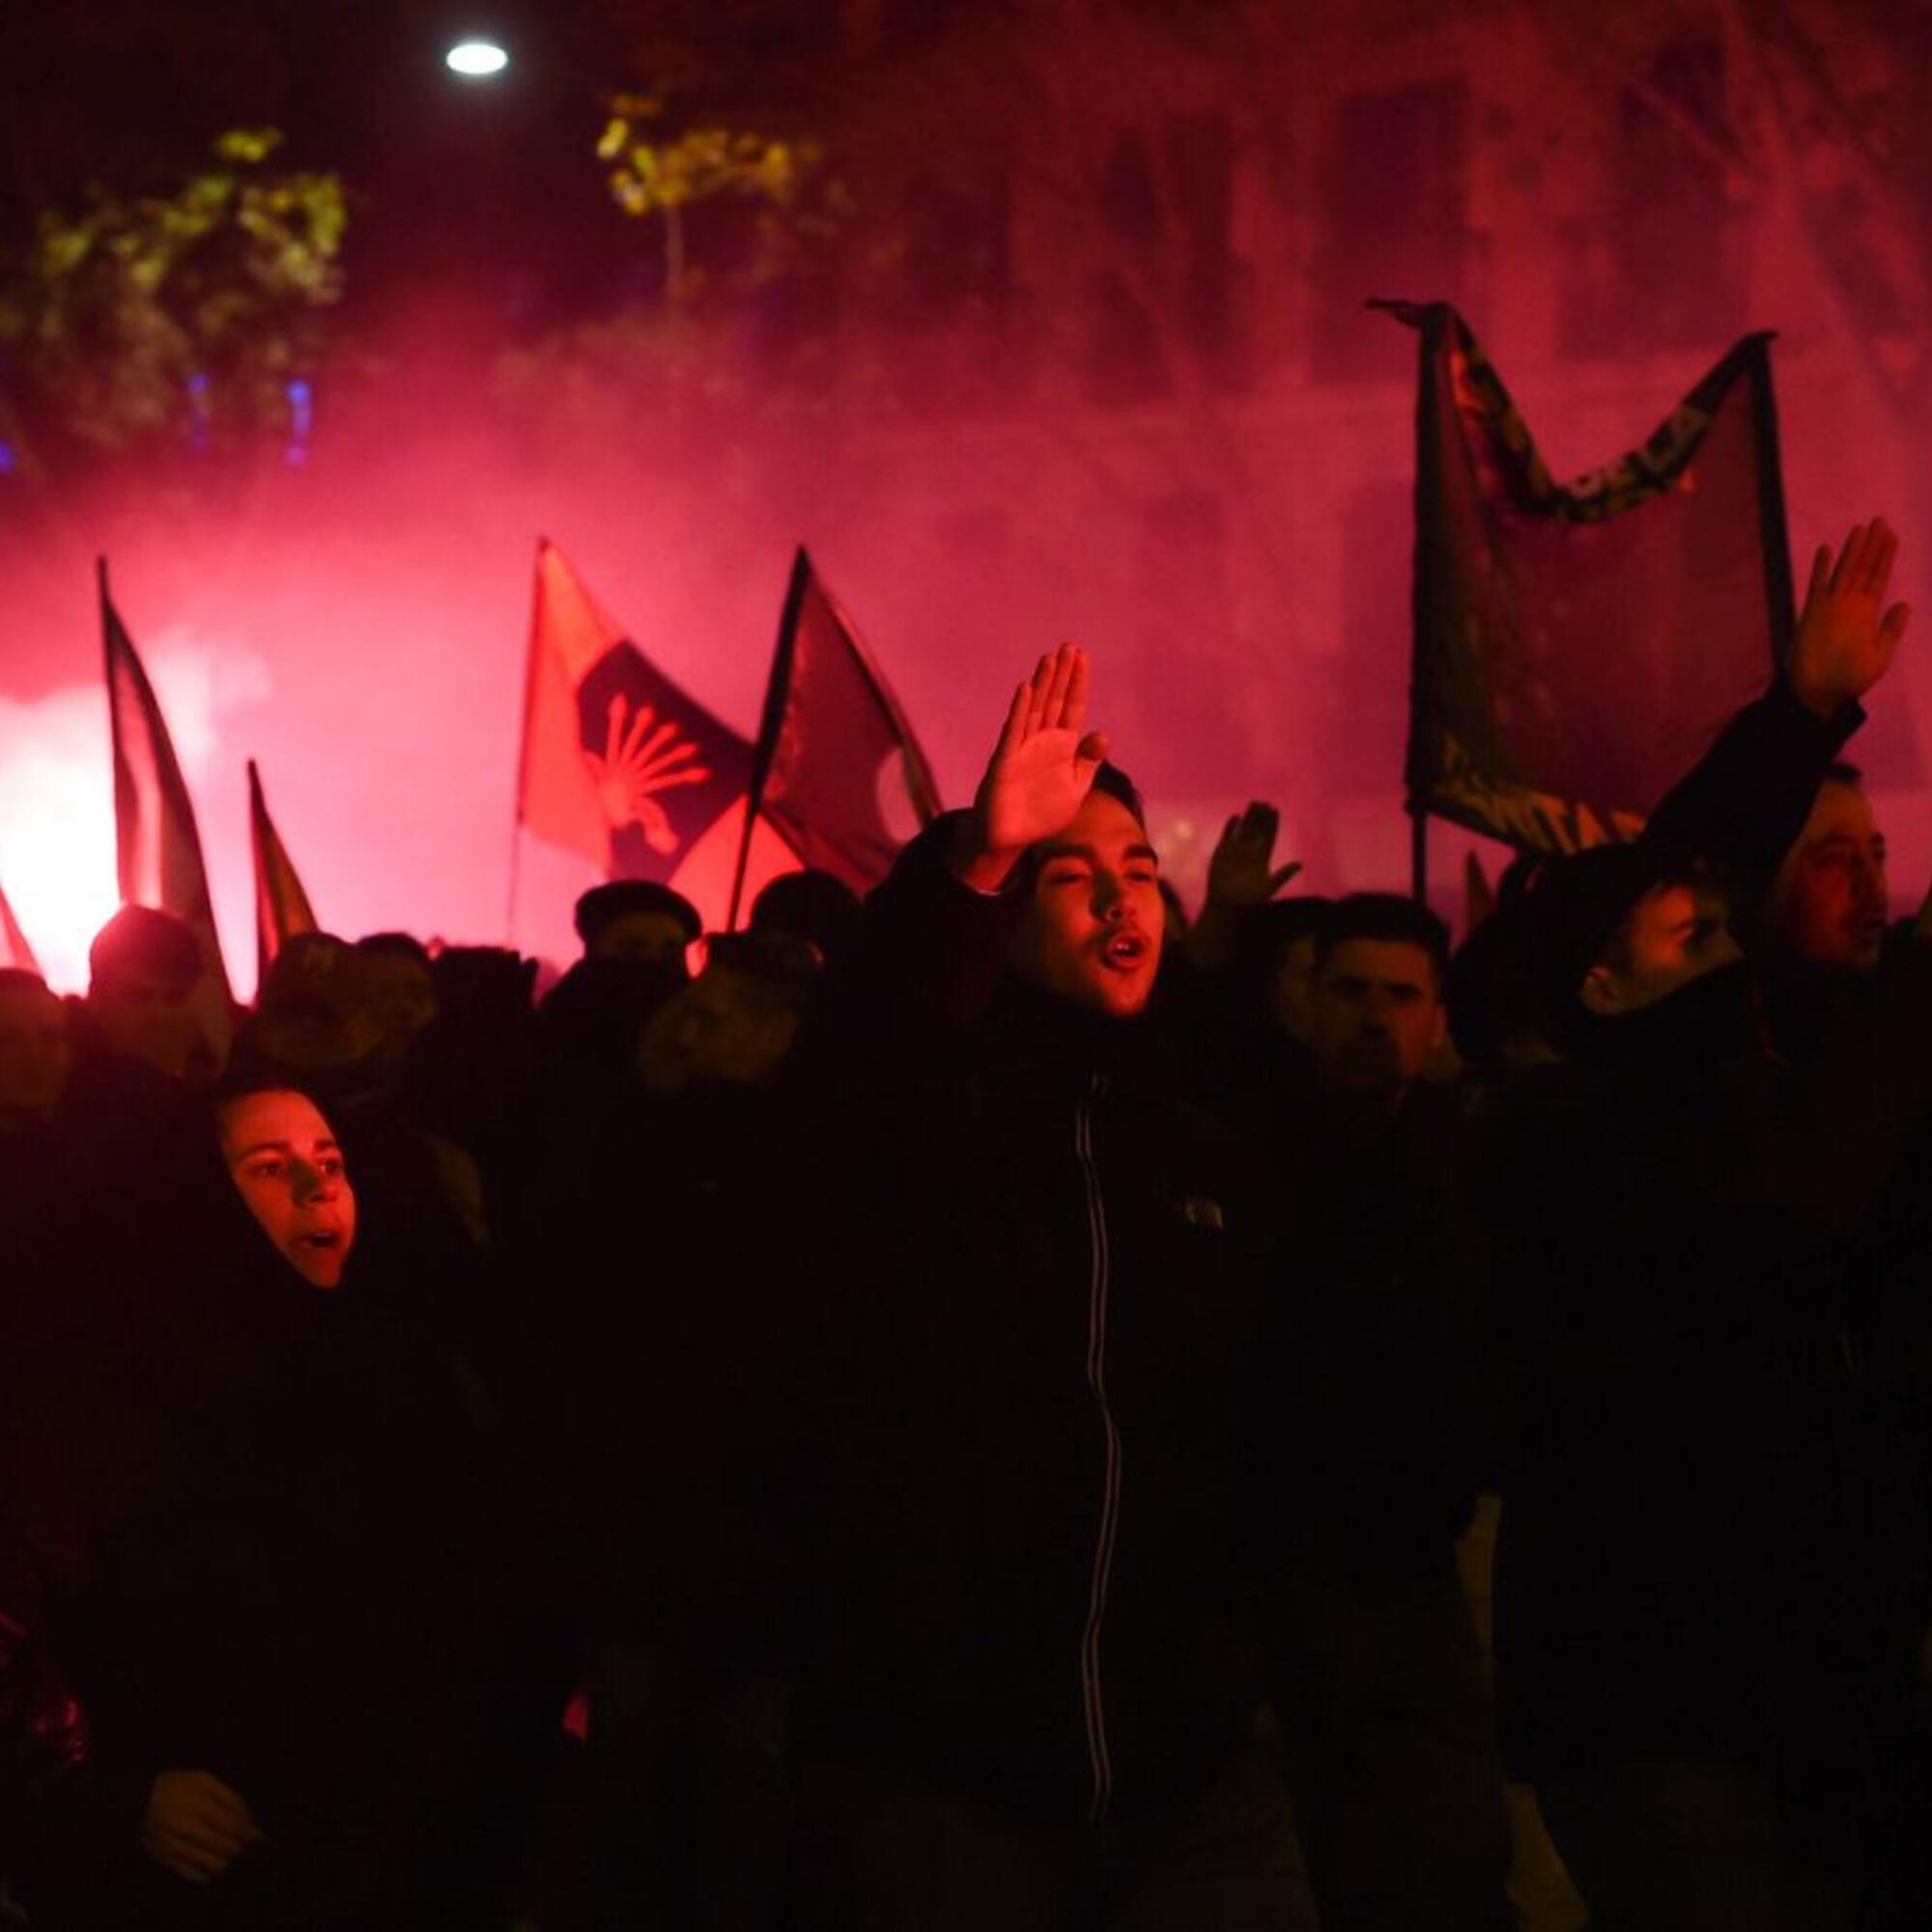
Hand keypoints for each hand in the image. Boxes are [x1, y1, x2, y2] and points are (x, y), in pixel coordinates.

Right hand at [142, 1769, 264, 1884]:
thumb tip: (248, 1819)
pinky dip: (207, 1874)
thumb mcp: (204, 1780)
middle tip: (245, 1844)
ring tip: (228, 1854)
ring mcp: (175, 1847)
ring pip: (212, 1864)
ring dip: (226, 1860)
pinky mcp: (165, 1860)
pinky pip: (192, 1874)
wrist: (136, 1801)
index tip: (260, 1836)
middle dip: (240, 1847)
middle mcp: (187, 1829)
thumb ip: (228, 1797)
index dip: (250, 1833)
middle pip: (226, 1847)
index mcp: (198, 1805)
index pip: (233, 1826)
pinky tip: (212, 1866)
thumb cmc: (176, 1786)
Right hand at [954, 645, 1108, 889]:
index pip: (1072, 707)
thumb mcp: (1075, 788)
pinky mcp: (1005, 761)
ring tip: (1050, 658)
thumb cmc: (1042, 813)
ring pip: (1034, 709)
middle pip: (1054, 701)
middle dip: (1061, 674)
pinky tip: (1026, 689)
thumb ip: (1087, 762)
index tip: (1083, 657)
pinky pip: (1013, 732)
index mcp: (1062, 746)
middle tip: (1068, 646)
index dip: (1078, 683)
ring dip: (1042, 684)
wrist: (1010, 837)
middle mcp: (1042, 741)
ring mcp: (1022, 748)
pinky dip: (1020, 710)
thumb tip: (1103, 734)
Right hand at [1206, 802, 1300, 908]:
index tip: (1275, 810)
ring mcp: (1235, 851)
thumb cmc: (1250, 900)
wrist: (1227, 906)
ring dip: (1249, 817)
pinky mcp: (1221, 852)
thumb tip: (1300, 864)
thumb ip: (1284, 875)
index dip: (1272, 823)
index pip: (1269, 835)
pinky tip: (1236, 817)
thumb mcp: (1270, 887)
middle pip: (1257, 829)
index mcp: (1262, 857)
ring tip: (1254, 803)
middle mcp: (1250, 851)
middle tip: (1265, 802)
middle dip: (1261, 816)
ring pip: (1244, 829)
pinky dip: (1231, 827)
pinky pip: (1227, 836)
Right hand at [1788, 519, 1909, 717]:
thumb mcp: (1881, 655)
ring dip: (1852, 550)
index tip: (1892, 535)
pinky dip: (1821, 568)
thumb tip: (1903, 603)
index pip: (1879, 577)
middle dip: (1872, 545)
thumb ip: (1891, 629)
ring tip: (1861, 528)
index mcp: (1868, 613)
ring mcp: (1831, 607)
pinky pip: (1817, 586)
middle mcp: (1851, 605)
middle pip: (1864, 568)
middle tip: (1880, 521)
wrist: (1819, 694)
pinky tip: (1826, 551)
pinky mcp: (1812, 613)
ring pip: (1844, 572)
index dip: (1886, 556)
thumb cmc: (1851, 679)